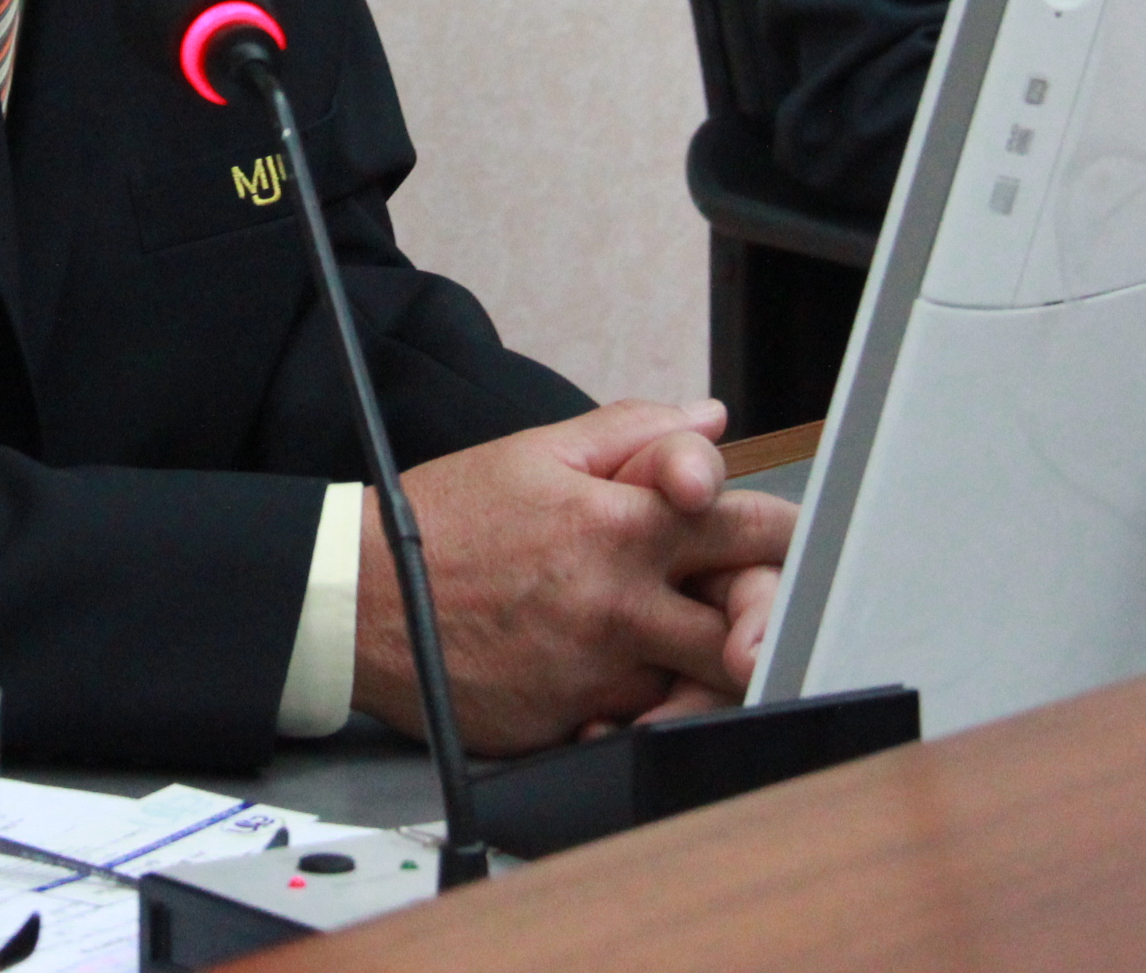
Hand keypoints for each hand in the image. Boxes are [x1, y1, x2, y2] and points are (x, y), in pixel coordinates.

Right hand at [349, 400, 798, 755]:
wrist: (361, 601)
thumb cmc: (444, 523)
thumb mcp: (535, 452)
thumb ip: (634, 431)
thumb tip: (709, 422)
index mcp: (624, 526)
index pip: (754, 530)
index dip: (783, 532)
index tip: (781, 538)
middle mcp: (623, 606)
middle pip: (753, 626)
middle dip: (764, 615)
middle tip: (749, 608)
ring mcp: (600, 673)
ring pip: (701, 683)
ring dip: (703, 666)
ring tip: (679, 645)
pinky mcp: (571, 722)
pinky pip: (638, 721)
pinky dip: (641, 706)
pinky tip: (618, 683)